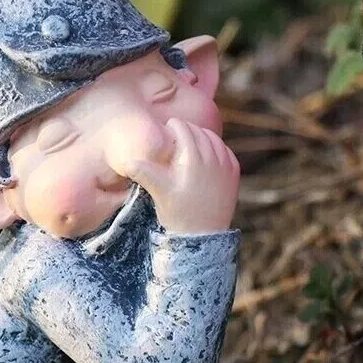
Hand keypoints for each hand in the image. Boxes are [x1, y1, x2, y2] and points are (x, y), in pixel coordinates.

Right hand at [108, 118, 239, 233]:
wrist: (202, 236)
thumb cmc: (177, 212)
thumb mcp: (158, 191)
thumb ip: (144, 173)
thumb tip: (128, 161)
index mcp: (193, 157)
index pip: (184, 129)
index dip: (173, 126)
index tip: (167, 127)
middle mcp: (213, 158)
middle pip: (199, 131)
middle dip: (187, 129)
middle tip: (177, 133)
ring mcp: (226, 166)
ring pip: (214, 139)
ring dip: (202, 136)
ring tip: (191, 142)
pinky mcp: (234, 174)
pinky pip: (226, 151)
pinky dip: (216, 147)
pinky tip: (207, 153)